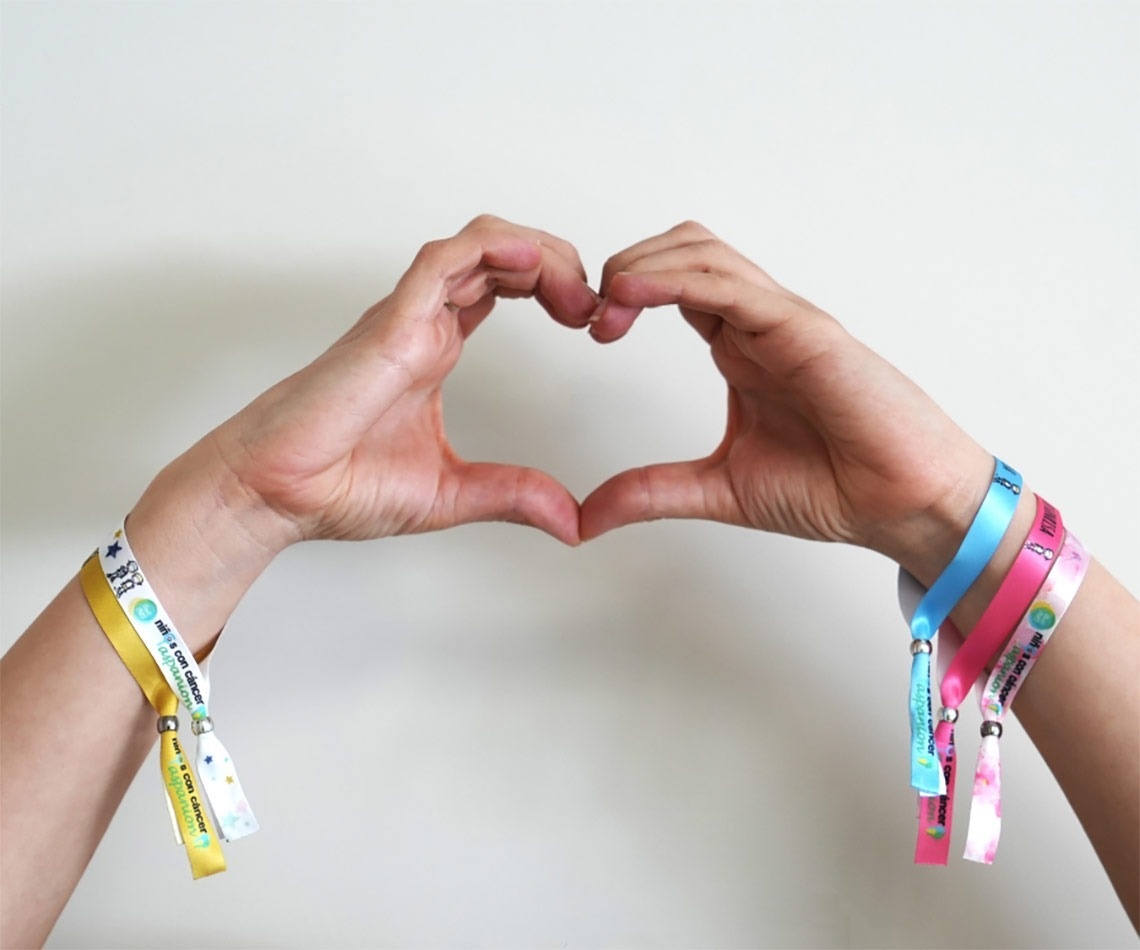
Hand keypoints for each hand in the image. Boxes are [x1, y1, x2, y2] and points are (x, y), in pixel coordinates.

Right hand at [195, 215, 597, 549]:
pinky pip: (442, 260)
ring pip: (479, 243)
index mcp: (436, 348)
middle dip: (557, 264)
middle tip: (592, 308)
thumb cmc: (338, 485)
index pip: (503, 285)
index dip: (552, 287)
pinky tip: (531, 262)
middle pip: (502, 254)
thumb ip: (514, 497)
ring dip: (536, 252)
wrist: (277, 496)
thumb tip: (572, 524)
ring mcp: (405, 317)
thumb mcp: (454, 494)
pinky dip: (490, 248)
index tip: (588, 322)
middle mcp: (423, 322)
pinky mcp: (390, 323)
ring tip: (573, 290)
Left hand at [579, 221, 994, 582]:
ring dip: (643, 264)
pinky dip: (676, 279)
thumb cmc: (831, 488)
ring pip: (702, 253)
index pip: (671, 286)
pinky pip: (733, 285)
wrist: (900, 507)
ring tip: (606, 300)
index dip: (622, 294)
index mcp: (739, 349)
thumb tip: (587, 518)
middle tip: (589, 315)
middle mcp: (756, 325)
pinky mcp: (803, 329)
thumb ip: (652, 493)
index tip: (592, 331)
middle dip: (624, 267)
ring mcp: (781, 321)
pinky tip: (633, 294)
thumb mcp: (716, 490)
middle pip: (681, 251)